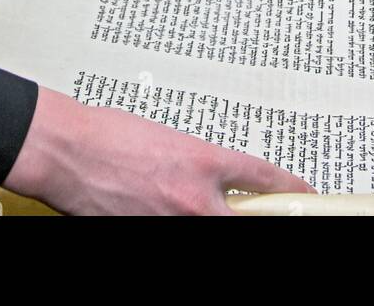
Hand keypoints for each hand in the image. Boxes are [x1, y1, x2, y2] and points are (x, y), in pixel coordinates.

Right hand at [4, 86, 313, 214]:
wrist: (68, 151)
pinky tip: (159, 212)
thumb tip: (214, 179)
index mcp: (202, 161)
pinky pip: (176, 235)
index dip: (292, 189)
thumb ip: (196, 163)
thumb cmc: (106, 135)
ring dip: (213, 220)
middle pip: (250, 220)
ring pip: (214, 230)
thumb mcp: (166, 138)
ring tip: (183, 204)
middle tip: (265, 213)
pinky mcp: (147, 236)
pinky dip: (174, 224)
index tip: (305, 194)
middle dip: (261, 218)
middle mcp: (194, 199)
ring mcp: (172, 224)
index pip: (264, 177)